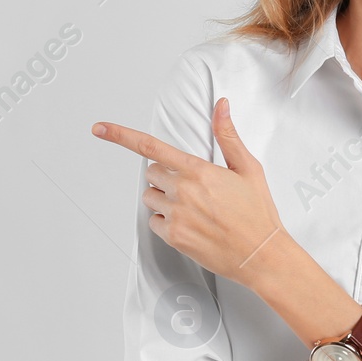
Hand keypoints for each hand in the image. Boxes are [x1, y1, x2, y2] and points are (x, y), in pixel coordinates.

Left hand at [91, 98, 289, 286]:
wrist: (261, 254)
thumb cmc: (257, 212)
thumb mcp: (248, 168)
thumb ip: (227, 136)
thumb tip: (220, 106)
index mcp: (198, 170)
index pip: (151, 147)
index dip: (121, 135)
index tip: (100, 128)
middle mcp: (183, 190)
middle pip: (150, 173)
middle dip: (164, 177)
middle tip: (191, 188)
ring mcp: (176, 214)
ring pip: (150, 197)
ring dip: (164, 199)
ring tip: (194, 208)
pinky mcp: (173, 236)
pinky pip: (154, 222)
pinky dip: (167, 222)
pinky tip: (191, 225)